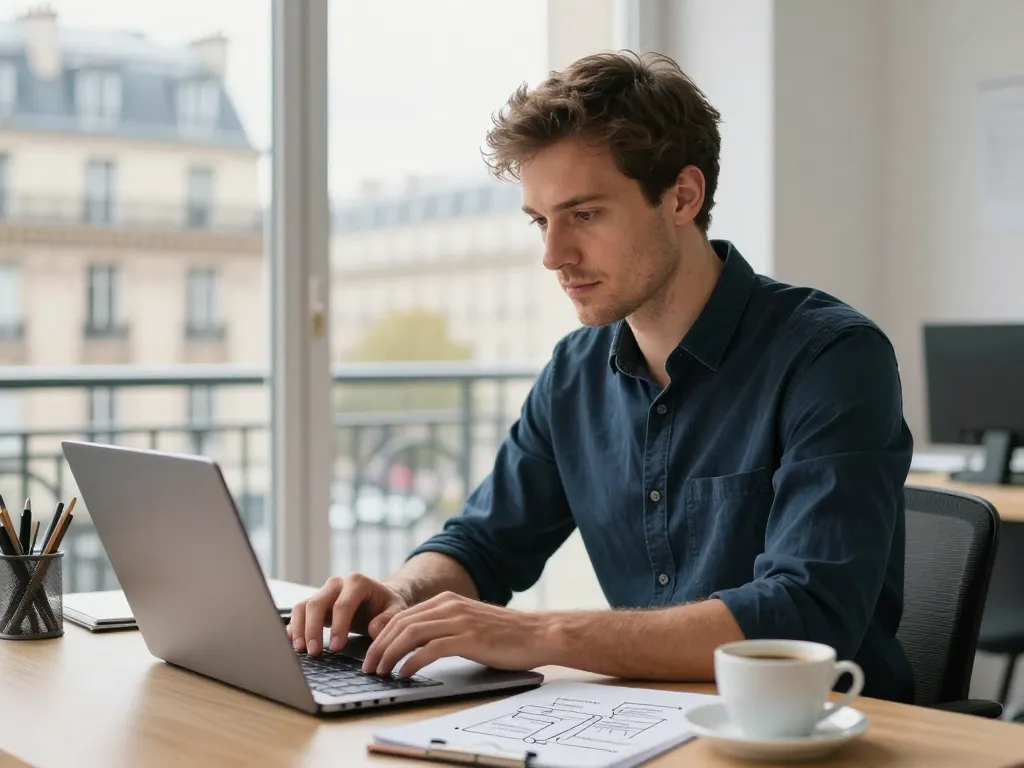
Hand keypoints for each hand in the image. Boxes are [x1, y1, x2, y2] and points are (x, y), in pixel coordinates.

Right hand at [287, 573, 411, 655]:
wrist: (378, 598)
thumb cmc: (387, 605)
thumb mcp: (396, 610)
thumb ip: (388, 619)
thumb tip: (375, 630)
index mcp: (357, 582)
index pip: (343, 604)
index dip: (338, 627)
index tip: (336, 648)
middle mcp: (337, 583)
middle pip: (317, 603)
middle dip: (313, 629)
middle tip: (314, 652)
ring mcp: (324, 592)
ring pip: (303, 606)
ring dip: (300, 628)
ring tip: (301, 650)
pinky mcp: (315, 603)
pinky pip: (299, 612)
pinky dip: (294, 626)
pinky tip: (293, 642)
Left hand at [361, 591, 550, 677]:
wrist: (538, 633)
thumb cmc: (506, 635)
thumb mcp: (468, 624)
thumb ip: (443, 627)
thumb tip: (414, 645)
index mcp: (447, 601)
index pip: (402, 616)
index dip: (382, 636)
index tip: (371, 655)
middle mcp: (449, 606)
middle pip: (401, 624)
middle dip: (379, 647)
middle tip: (368, 667)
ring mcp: (459, 620)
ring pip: (410, 634)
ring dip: (389, 655)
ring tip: (380, 672)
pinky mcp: (468, 638)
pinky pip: (430, 649)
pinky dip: (411, 662)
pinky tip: (404, 674)